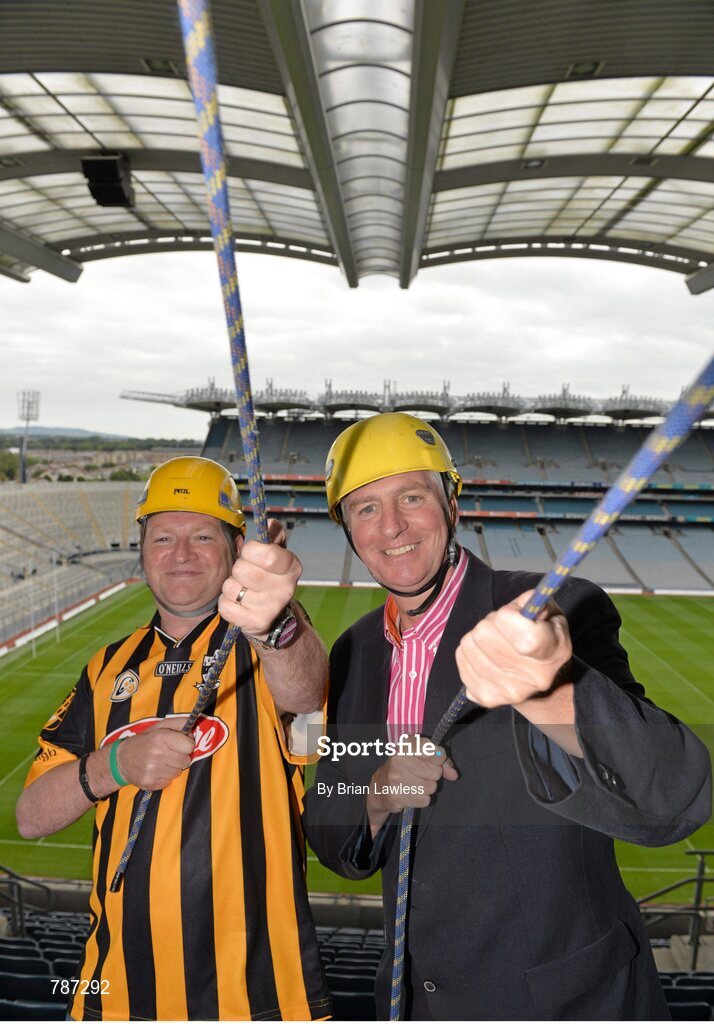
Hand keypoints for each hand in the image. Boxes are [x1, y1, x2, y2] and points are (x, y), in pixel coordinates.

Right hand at [115, 717, 194, 790]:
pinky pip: (169, 782)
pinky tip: (155, 771)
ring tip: (161, 762)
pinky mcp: (149, 783)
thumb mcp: (160, 726)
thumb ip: (179, 723)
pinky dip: (164, 777)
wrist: (120, 760)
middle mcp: (157, 754)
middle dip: (180, 757)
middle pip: (186, 761)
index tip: (178, 744)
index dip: (186, 745)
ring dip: (173, 768)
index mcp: (161, 737)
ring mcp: (152, 770)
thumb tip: (194, 728)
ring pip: (178, 773)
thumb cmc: (145, 741)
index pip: (190, 746)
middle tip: (169, 754)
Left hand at [218, 519, 301, 637]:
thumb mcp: (276, 552)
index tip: (251, 553)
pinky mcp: (255, 623)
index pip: (267, 555)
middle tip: (247, 574)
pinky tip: (239, 604)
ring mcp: (270, 608)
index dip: (251, 550)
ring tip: (244, 589)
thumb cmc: (269, 575)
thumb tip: (269, 523)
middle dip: (238, 569)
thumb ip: (273, 533)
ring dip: (231, 586)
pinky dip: (227, 603)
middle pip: (242, 570)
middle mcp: (285, 588)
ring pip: (230, 587)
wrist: (274, 616)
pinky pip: (225, 606)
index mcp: (291, 567)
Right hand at [366, 735, 457, 834]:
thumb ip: (442, 761)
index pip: (434, 751)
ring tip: (414, 783)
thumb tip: (454, 774)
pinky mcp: (397, 797)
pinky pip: (425, 800)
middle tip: (419, 773)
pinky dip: (421, 798)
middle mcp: (399, 760)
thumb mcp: (422, 756)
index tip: (432, 759)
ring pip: (432, 787)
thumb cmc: (405, 767)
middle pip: (436, 772)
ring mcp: (396, 779)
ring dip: (427, 787)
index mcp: (406, 745)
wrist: (380, 786)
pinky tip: (411, 793)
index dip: (438, 757)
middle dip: (432, 774)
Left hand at [455, 590, 571, 708]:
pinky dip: (467, 653)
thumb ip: (536, 603)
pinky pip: (460, 661)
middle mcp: (533, 678)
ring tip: (493, 641)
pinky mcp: (487, 698)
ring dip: (476, 637)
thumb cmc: (546, 639)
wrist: (543, 684)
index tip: (511, 614)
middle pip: (484, 633)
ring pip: (468, 645)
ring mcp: (508, 691)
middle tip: (501, 628)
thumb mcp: (552, 615)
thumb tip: (520, 606)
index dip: (508, 616)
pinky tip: (484, 655)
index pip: (524, 637)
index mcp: (554, 653)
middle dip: (489, 622)